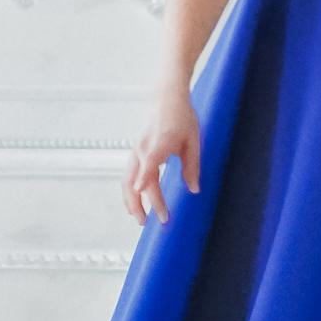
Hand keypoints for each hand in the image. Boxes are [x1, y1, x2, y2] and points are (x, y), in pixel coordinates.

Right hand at [123, 84, 200, 221]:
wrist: (166, 98)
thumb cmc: (182, 117)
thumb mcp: (193, 141)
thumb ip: (192, 167)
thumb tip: (193, 190)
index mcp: (160, 143)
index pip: (149, 164)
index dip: (143, 178)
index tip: (140, 192)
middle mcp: (143, 149)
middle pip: (135, 181)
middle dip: (143, 204)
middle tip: (155, 222)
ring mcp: (136, 151)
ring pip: (127, 181)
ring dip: (132, 202)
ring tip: (141, 219)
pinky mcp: (135, 153)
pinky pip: (128, 176)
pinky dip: (130, 192)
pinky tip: (136, 203)